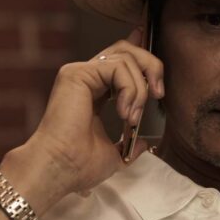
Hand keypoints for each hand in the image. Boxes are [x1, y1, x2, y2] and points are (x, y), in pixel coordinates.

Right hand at [1, 28, 164, 213]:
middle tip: (159, 94)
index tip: (153, 51)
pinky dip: (130, 89)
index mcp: (92, 92)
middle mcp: (84, 78)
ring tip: (132, 118)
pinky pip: (117, 67)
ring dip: (140, 89)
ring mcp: (79, 73)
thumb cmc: (79, 166)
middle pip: (126, 50)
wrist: (61, 169)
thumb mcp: (115, 154)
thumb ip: (129, 143)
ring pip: (126, 57)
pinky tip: (124, 113)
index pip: (119, 61)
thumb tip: (144, 144)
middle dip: (151, 65)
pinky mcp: (77, 73)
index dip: (140, 51)